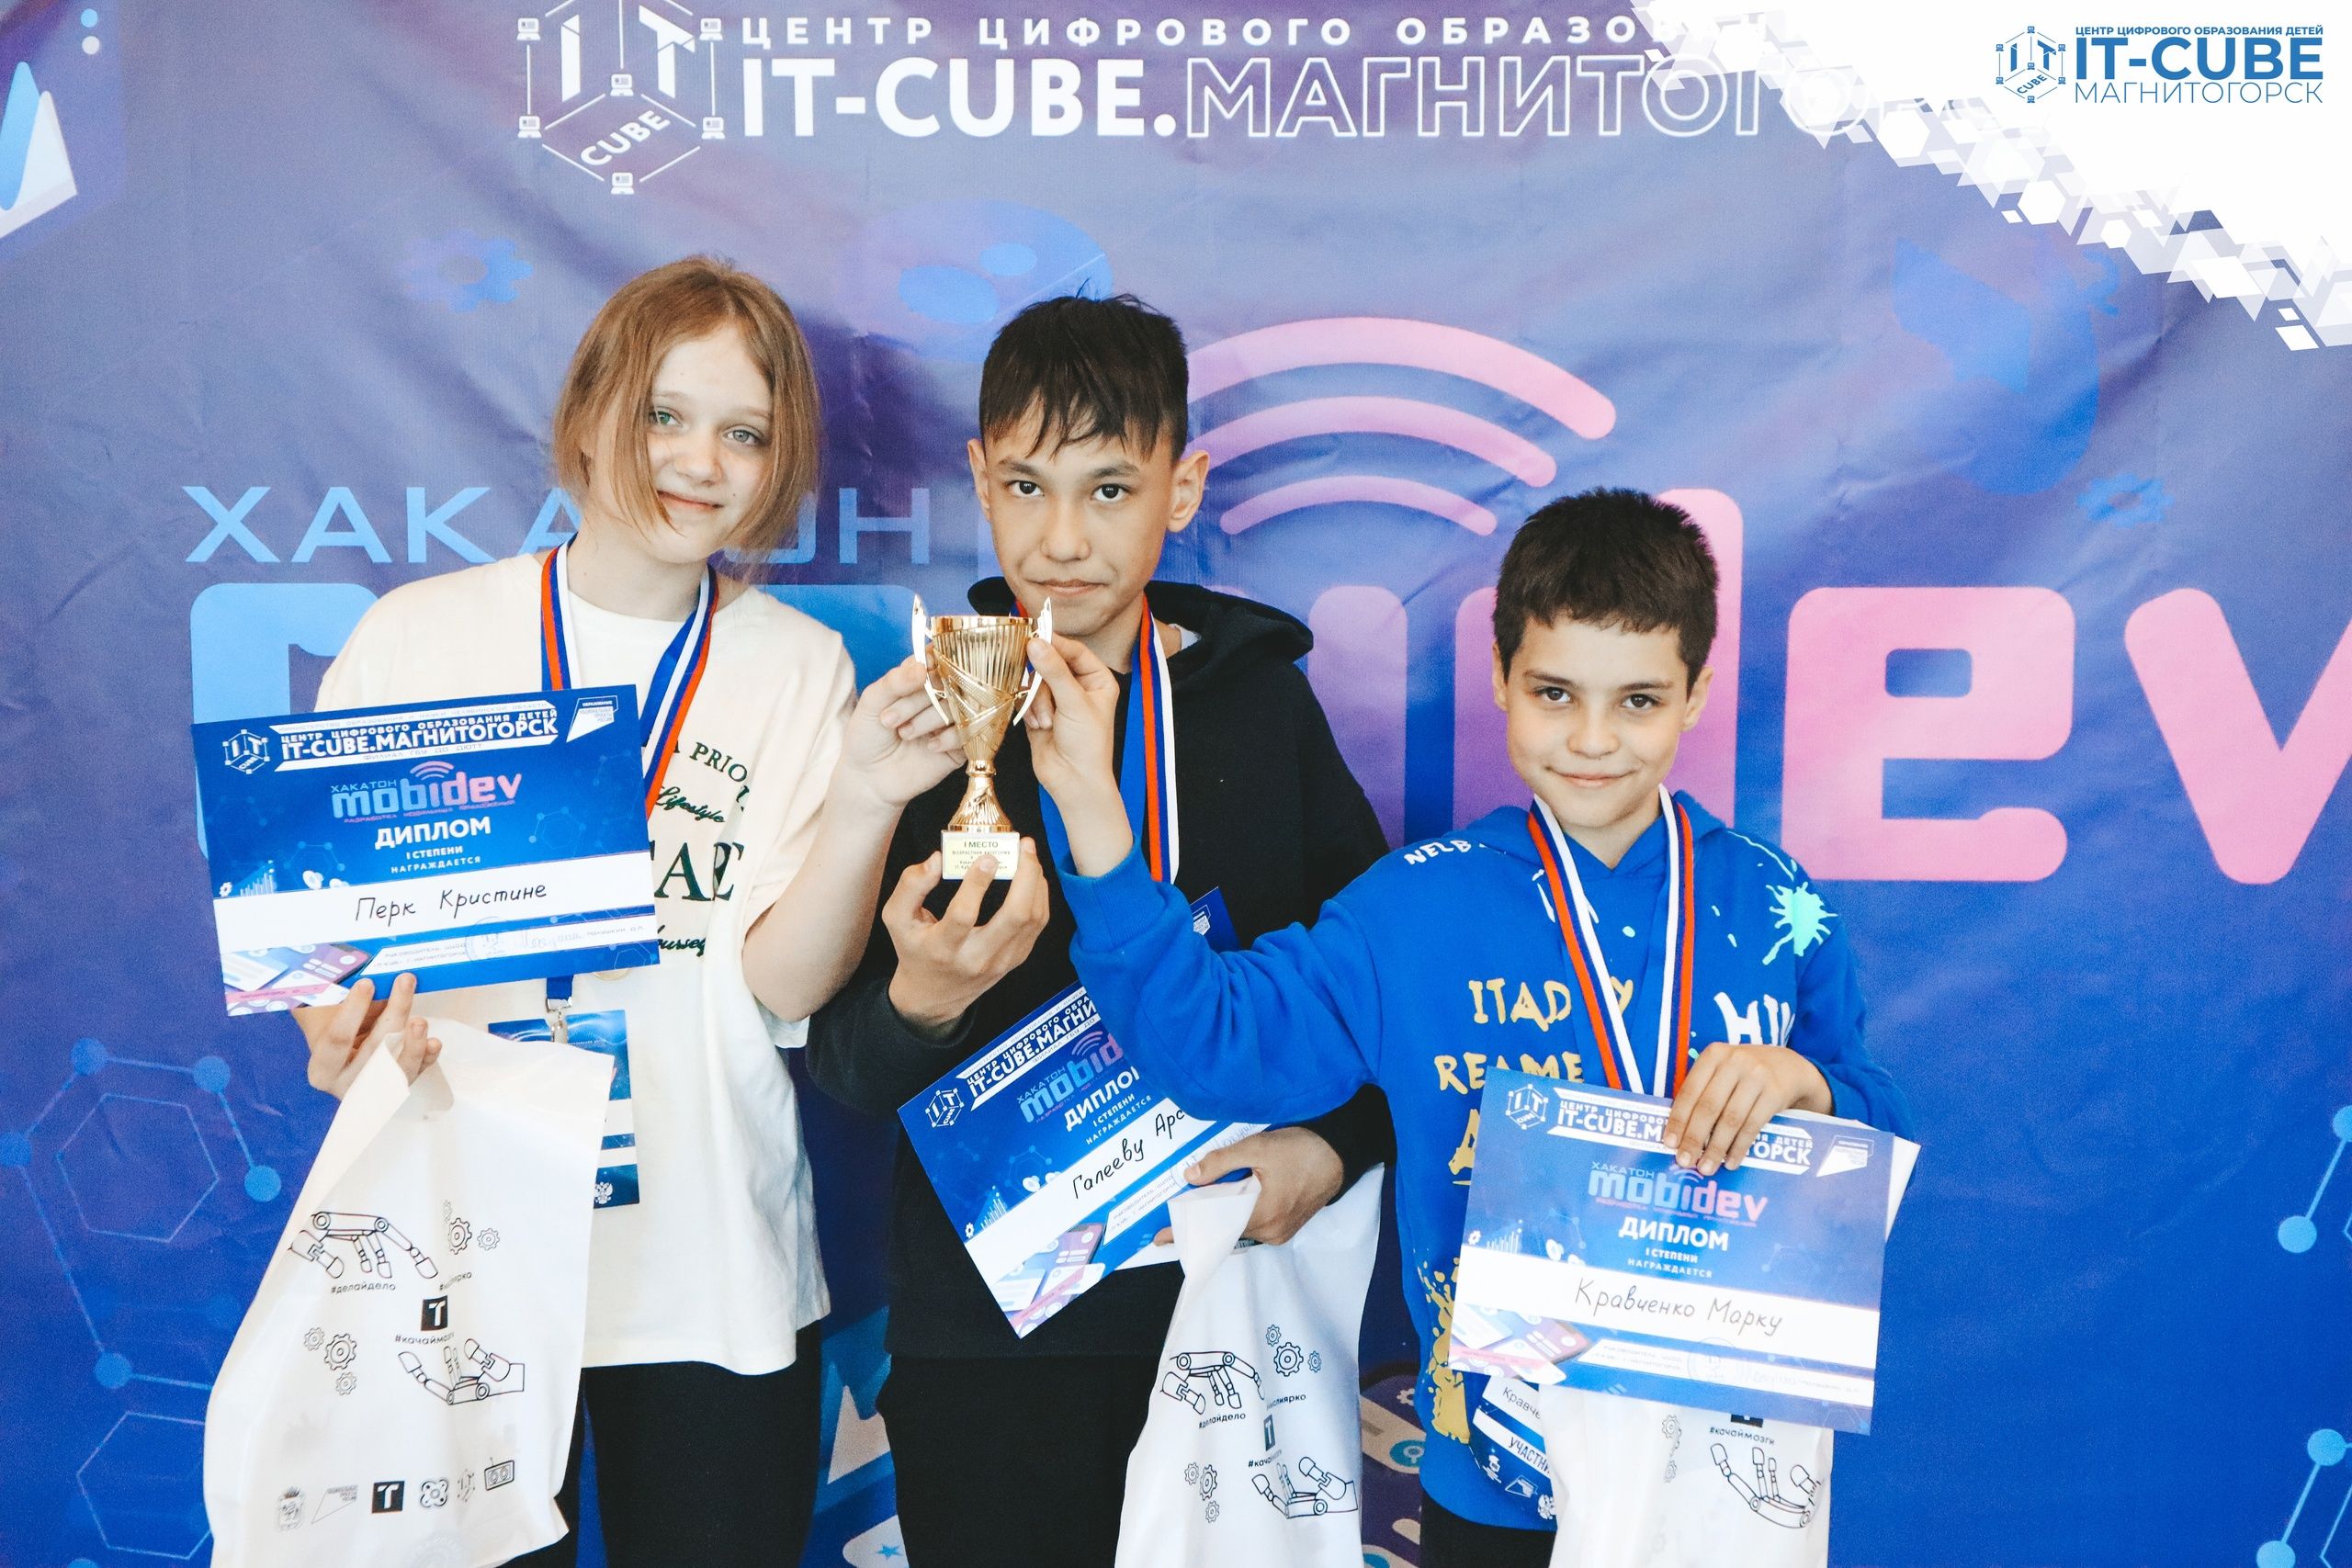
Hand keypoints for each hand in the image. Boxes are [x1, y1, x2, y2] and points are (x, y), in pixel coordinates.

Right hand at [298, 974, 441, 1098]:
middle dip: (393, 1013)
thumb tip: (376, 974)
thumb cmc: (334, 1029)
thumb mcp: (329, 1015)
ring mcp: (375, 1089)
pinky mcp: (399, 1085)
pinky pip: (417, 1072)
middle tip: (405, 981)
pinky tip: (434, 1043)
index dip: (352, 1010)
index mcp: (322, 1069)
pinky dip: (426, 1057)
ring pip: (398, 1069)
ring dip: (413, 1042)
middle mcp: (346, 1084)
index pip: (337, 1039)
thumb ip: (342, 998)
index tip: (367, 982)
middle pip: (374, 1050)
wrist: (345, 1053)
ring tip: (420, 1019)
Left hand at [837, 655, 963, 809]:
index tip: (917, 677)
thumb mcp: (871, 703)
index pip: (937, 659)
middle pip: (948, 682)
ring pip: (959, 706)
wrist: (868, 779)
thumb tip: (922, 665)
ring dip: (929, 719)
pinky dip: (950, 737)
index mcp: (920, 680)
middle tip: (889, 720)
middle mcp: (939, 697)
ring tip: (904, 734)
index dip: (929, 666)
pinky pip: (970, 733)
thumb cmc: (867, 737)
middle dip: (917, 700)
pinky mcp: (960, 746)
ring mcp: (951, 721)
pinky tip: (929, 747)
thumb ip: (894, 682)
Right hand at [882, 839, 1049, 1035]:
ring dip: (1036, 882)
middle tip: (1023, 846)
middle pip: (1015, 917)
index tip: (987, 857)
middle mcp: (976, 957)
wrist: (933, 995)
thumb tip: (937, 859)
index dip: (976, 884)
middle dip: (1025, 876)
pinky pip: (1037, 924)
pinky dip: (1039, 896)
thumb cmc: (914, 949)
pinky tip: (1032, 876)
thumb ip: (910, 886)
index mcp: (943, 948)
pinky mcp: (1016, 959)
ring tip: (1028, 854)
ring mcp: (1001, 961)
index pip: (964, 915)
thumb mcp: (897, 919)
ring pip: (1032, 919)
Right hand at [1023, 635, 1130, 873]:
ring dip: (1037, 701)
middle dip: (1042, 678)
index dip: (1054, 642)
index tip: (1033, 636)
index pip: (1074, 650)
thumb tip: (1036, 643)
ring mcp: (1057, 700)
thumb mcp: (1074, 702)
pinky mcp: (1039, 712)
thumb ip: (1054, 671)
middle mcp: (1078, 687)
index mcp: (1097, 680)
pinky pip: (1026, 697)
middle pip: (1050, 663)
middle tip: (1032, 680)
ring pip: (1035, 681)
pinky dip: (1029, 710)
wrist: (1074, 781)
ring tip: (1047, 721)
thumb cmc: (1087, 743)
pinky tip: (1039, 726)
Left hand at [1153, 1126, 1345, 1246]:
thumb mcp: (1257, 1147)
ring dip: (1222, 1212)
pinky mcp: (1286, 1226)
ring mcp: (1279, 1232)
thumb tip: (1190, 1177)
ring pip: (1238, 1225)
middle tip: (1181, 1207)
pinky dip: (1238, 1212)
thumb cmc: (1301, 1149)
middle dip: (1203, 1216)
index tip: (1161, 1238)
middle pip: (1225, 1227)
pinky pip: (1253, 1223)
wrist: (1340, 1154)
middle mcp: (1269, 1232)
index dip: (1186, 1231)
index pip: (1213, 1226)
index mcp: (1261, 1215)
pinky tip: (1228, 1197)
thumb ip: (1221, 1163)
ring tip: (1203, 1198)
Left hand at [1660, 1045, 1832, 1175]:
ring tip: (1706, 1167)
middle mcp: (1735, 1062)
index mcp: (1714, 1055)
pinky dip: (1739, 1147)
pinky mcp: (1775, 1093)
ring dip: (1716, 1148)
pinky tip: (1731, 1162)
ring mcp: (1757, 1076)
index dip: (1678, 1119)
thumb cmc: (1744, 1075)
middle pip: (1709, 1106)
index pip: (1690, 1091)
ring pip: (1731, 1119)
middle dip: (1694, 1137)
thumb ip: (1703, 1093)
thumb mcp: (1723, 1071)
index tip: (1669, 1143)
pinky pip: (1753, 1126)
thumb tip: (1680, 1134)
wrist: (1790, 1067)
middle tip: (1685, 1161)